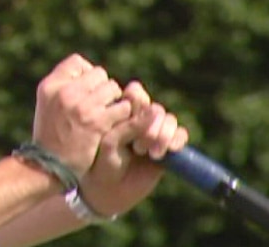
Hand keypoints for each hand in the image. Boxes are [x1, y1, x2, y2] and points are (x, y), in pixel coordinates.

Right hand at [32, 54, 132, 177]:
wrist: (49, 166)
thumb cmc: (51, 136)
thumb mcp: (48, 105)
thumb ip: (63, 88)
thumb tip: (88, 74)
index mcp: (50, 85)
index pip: (77, 62)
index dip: (87, 73)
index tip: (87, 89)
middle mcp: (64, 92)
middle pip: (99, 74)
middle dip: (103, 88)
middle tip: (102, 104)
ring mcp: (81, 106)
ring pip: (113, 89)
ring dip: (116, 101)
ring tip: (110, 114)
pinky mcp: (97, 122)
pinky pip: (122, 108)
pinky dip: (124, 115)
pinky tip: (117, 124)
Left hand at [79, 81, 188, 216]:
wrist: (109, 190)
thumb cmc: (102, 162)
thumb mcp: (110, 142)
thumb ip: (129, 126)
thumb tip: (155, 109)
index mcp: (121, 111)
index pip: (135, 93)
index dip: (137, 103)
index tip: (128, 120)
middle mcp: (140, 118)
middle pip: (155, 107)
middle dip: (150, 126)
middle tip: (138, 147)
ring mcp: (156, 131)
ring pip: (169, 119)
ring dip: (162, 134)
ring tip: (150, 153)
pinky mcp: (169, 147)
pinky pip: (181, 134)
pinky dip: (176, 140)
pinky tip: (164, 153)